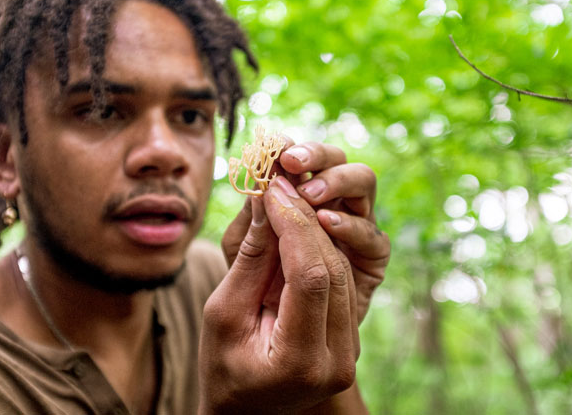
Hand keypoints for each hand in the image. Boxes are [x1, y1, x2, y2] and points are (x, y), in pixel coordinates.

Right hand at [200, 177, 358, 413]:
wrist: (247, 410)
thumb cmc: (223, 367)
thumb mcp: (222, 315)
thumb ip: (249, 261)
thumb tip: (264, 201)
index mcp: (303, 361)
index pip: (311, 276)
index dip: (294, 225)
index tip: (273, 187)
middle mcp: (338, 358)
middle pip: (332, 268)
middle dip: (306, 218)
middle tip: (280, 179)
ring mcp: (349, 348)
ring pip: (341, 268)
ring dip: (315, 226)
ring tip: (286, 192)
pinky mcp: (348, 334)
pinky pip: (339, 278)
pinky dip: (318, 245)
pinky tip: (297, 220)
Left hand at [222, 140, 389, 323]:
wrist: (266, 360)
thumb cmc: (245, 305)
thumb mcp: (237, 260)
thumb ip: (250, 227)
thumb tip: (259, 184)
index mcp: (294, 197)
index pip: (299, 161)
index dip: (288, 149)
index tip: (272, 146)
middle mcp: (328, 206)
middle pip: (338, 161)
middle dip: (317, 155)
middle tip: (291, 160)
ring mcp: (352, 232)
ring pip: (364, 184)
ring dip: (337, 182)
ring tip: (308, 196)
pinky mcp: (369, 263)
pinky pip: (374, 237)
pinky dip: (352, 227)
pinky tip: (326, 225)